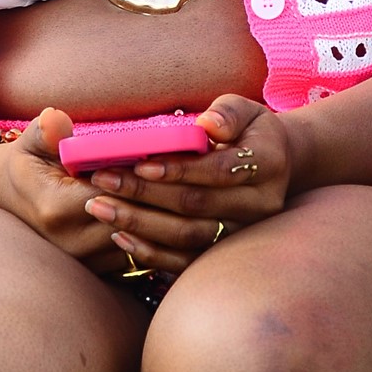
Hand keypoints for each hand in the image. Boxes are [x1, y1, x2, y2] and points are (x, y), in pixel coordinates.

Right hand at [0, 108, 188, 277]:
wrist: (11, 197)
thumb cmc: (28, 162)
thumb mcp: (32, 140)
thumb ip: (47, 131)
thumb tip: (57, 122)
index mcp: (58, 209)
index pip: (118, 196)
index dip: (150, 179)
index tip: (178, 158)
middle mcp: (74, 243)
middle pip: (138, 224)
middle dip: (171, 201)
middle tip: (206, 177)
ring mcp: (88, 262)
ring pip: (146, 246)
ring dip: (176, 224)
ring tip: (207, 197)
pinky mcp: (100, 270)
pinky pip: (143, 259)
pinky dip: (168, 240)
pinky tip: (192, 219)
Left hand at [81, 95, 292, 275]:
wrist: (273, 166)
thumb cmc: (248, 130)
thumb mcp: (245, 110)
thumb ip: (228, 113)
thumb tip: (208, 125)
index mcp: (268, 164)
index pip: (219, 170)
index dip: (180, 169)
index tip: (140, 164)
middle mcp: (259, 205)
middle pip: (196, 205)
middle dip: (145, 194)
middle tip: (102, 180)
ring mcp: (242, 234)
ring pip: (186, 236)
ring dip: (139, 223)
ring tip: (99, 206)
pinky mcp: (222, 252)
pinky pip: (184, 261)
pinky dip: (150, 252)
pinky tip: (118, 236)